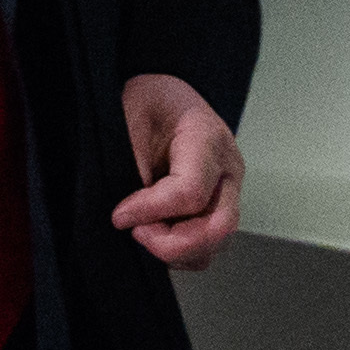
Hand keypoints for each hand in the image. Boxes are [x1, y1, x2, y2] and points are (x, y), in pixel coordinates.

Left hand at [112, 72, 243, 269]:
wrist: (169, 98)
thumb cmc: (152, 101)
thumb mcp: (132, 115)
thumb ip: (132, 162)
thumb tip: (128, 213)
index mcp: (207, 138)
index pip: (190, 192)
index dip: (151, 210)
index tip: (119, 215)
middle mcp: (228, 170)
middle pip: (217, 228)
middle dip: (172, 244)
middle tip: (136, 231)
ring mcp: (229, 192)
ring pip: (216, 244)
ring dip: (177, 251)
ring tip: (144, 231)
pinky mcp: (221, 208)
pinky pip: (209, 246)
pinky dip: (182, 252)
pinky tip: (156, 233)